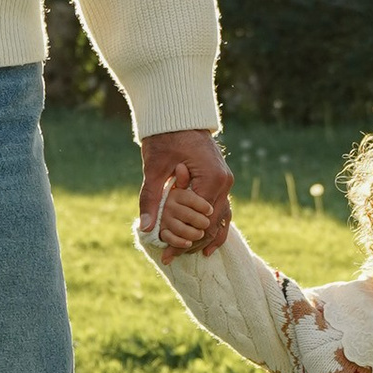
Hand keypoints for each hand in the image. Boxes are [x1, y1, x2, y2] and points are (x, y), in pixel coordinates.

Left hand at [140, 128, 230, 253]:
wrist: (179, 115)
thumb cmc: (165, 137)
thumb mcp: (154, 168)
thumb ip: (151, 198)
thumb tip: (146, 227)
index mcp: (211, 179)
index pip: (199, 220)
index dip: (182, 239)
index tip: (166, 253)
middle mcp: (224, 182)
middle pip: (212, 224)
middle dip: (192, 241)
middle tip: (172, 258)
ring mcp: (226, 181)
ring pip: (221, 219)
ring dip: (205, 237)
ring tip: (189, 255)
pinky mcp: (221, 180)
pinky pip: (221, 208)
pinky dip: (213, 225)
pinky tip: (204, 242)